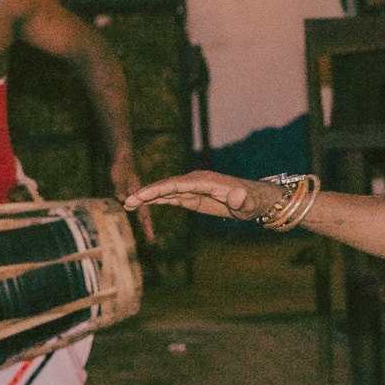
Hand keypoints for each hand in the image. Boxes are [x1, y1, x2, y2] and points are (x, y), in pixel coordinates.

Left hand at [108, 153, 156, 245]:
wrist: (123, 157)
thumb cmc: (121, 166)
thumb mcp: (118, 175)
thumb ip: (120, 187)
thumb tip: (122, 198)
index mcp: (138, 194)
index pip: (144, 213)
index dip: (146, 226)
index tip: (151, 239)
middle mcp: (140, 196)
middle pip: (145, 213)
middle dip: (148, 227)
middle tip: (151, 240)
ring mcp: (137, 194)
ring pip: (143, 209)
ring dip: (145, 221)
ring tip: (148, 232)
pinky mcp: (133, 193)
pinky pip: (139, 205)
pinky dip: (140, 213)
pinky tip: (140, 217)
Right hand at [124, 169, 270, 220]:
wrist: (256, 200)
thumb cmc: (252, 201)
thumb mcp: (248, 202)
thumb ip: (240, 199)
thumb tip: (236, 195)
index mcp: (205, 180)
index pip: (178, 184)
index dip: (160, 189)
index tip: (143, 195)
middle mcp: (196, 181)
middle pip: (167, 186)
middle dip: (147, 193)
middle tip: (128, 201)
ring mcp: (193, 188)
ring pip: (166, 191)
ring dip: (148, 197)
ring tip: (128, 204)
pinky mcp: (194, 196)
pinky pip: (172, 197)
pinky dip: (157, 200)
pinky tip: (143, 204)